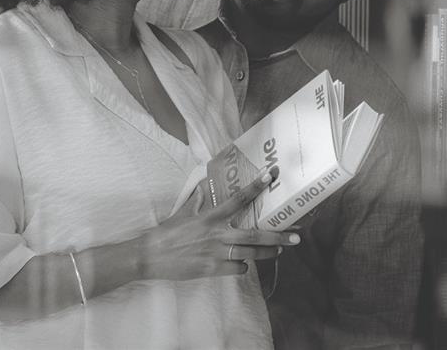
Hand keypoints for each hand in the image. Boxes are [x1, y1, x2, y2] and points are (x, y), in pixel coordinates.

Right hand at [138, 169, 299, 280]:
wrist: (150, 256)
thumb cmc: (167, 232)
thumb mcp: (184, 212)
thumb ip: (199, 200)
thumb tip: (206, 184)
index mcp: (210, 217)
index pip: (238, 199)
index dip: (255, 186)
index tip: (270, 176)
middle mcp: (217, 234)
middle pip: (255, 234)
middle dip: (278, 236)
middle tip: (296, 236)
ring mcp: (216, 254)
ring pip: (251, 254)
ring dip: (268, 253)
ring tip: (279, 250)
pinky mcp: (212, 270)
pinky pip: (237, 269)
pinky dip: (243, 267)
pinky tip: (243, 264)